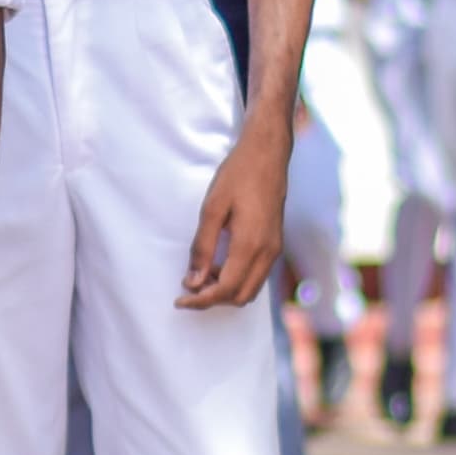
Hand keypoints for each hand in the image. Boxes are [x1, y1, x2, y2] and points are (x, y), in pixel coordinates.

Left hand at [180, 113, 290, 307]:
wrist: (268, 154)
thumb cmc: (238, 175)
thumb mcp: (212, 208)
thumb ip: (202, 247)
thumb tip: (194, 281)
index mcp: (250, 245)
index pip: (226, 290)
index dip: (201, 300)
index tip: (180, 299)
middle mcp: (267, 253)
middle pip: (240, 296)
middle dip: (213, 299)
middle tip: (188, 287)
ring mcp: (274, 249)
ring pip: (251, 289)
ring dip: (226, 290)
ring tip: (201, 275)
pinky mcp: (275, 243)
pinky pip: (257, 275)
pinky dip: (237, 279)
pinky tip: (218, 265)